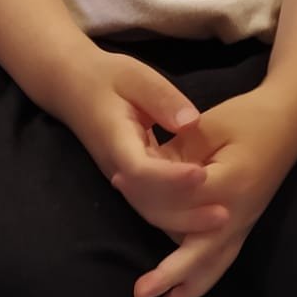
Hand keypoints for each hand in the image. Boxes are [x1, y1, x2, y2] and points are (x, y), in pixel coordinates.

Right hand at [63, 51, 229, 235]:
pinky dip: (180, 215)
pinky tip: (207, 219)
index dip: (171, 177)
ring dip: (185, 221)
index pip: (140, 169)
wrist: (72, 89)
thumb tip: (191, 122)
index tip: (202, 174)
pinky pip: (154, 205)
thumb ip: (161, 98)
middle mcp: (117, 167)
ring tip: (222, 220)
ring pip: (151, 210)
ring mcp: (123, 179)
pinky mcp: (133, 182)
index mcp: (115, 140)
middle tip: (224, 214)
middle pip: (147, 203)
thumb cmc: (105, 78)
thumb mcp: (134, 75)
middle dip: (184, 212)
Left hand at [134, 87, 296, 296]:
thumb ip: (176, 157)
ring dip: (189, 289)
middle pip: (199, 253)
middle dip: (169, 276)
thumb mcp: (206, 127)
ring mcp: (243, 223)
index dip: (145, 191)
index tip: (117, 179)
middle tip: (139, 293)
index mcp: (227, 185)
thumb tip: (144, 180)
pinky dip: (204, 279)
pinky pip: (223, 259)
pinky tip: (184, 292)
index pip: (179, 203)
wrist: (289, 122)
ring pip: (214, 265)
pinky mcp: (244, 225)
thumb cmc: (247, 118)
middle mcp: (237, 213)